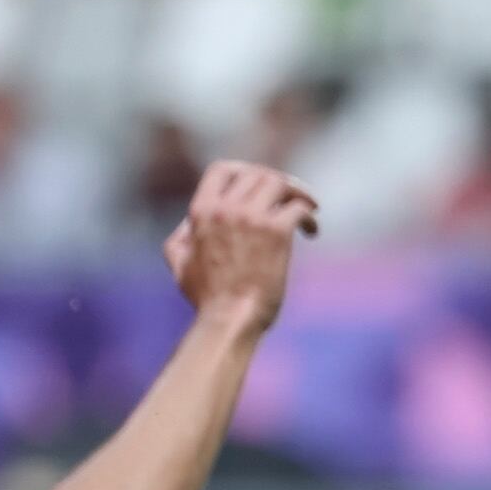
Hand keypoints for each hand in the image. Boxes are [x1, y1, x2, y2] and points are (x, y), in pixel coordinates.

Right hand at [167, 160, 318, 332]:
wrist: (229, 320)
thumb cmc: (206, 299)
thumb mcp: (178, 263)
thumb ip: (181, 237)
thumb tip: (189, 223)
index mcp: (202, 211)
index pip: (222, 169)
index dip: (243, 170)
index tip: (258, 185)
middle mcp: (227, 208)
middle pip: (258, 173)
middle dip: (278, 183)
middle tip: (291, 198)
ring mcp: (253, 218)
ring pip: (280, 183)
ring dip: (297, 192)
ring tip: (308, 208)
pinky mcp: (277, 233)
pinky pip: (299, 208)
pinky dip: (309, 215)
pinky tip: (311, 231)